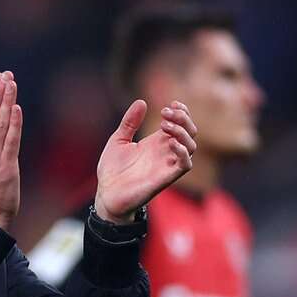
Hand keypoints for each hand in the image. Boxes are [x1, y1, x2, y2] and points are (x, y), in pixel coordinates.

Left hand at [94, 100, 197, 222]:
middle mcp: (165, 152)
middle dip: (183, 119)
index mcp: (156, 142)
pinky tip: (171, 143)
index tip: (172, 103)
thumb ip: (129, 122)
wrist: (106, 194)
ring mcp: (167, 165)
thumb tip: (141, 101)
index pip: (180, 124)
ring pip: (191, 146)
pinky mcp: (166, 178)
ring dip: (182, 132)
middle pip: (189, 132)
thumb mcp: (118, 140)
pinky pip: (185, 165)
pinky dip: (183, 152)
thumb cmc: (112, 170)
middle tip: (165, 112)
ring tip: (164, 125)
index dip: (182, 112)